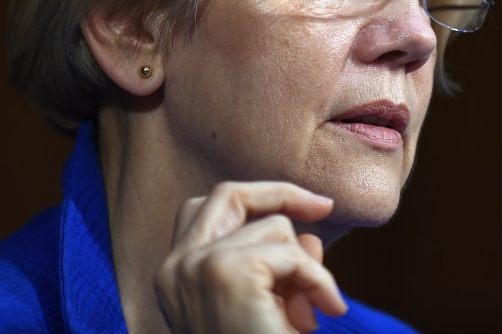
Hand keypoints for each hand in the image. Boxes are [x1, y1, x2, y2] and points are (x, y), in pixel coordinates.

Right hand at [154, 181, 348, 332]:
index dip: (257, 198)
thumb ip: (280, 265)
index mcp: (174, 276)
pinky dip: (320, 280)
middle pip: (228, 193)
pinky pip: (294, 254)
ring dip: (306, 266)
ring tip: (310, 310)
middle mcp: (175, 267)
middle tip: (324, 207)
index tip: (305, 207)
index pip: (208, 209)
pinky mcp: (226, 272)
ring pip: (274, 227)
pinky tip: (327, 310)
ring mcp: (196, 266)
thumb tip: (310, 235)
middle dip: (281, 192)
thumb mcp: (267, 306)